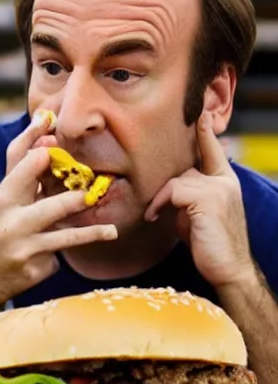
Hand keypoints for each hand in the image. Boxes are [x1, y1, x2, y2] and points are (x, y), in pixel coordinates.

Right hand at [0, 113, 117, 305]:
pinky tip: (40, 257)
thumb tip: (48, 151)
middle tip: (91, 195)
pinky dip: (53, 253)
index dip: (45, 157)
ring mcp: (25, 250)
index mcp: (2, 201)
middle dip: (76, 200)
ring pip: (66, 238)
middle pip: (53, 207)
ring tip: (111, 231)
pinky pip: (55, 257)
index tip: (58, 151)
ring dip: (92, 233)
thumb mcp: (0, 204)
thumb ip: (24, 181)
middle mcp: (13, 224)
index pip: (26, 169)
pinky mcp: (35, 272)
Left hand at [144, 114, 253, 287]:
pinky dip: (160, 203)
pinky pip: (172, 190)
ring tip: (155, 216)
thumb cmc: (208, 242)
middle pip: (184, 168)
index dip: (206, 132)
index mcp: (224, 182)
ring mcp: (218, 187)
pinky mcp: (208, 198)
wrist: (228, 269)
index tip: (201, 114)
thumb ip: (187, 195)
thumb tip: (168, 189)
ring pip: (176, 180)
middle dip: (166, 188)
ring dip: (160, 199)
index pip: (213, 150)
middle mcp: (224, 180)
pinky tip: (156, 217)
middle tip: (155, 208)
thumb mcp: (196, 214)